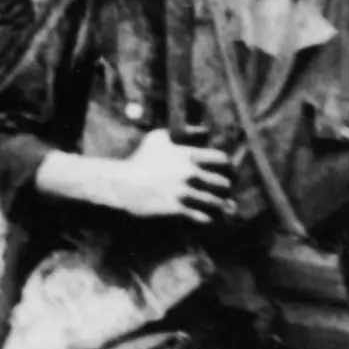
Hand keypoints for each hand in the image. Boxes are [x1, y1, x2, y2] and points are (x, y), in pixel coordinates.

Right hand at [101, 129, 236, 227]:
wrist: (121, 183)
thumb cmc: (140, 158)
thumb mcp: (158, 137)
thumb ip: (182, 131)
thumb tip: (204, 130)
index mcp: (189, 156)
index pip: (223, 160)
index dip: (227, 166)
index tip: (226, 170)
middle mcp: (191, 174)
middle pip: (224, 183)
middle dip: (225, 187)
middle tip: (224, 190)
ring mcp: (184, 192)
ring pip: (216, 202)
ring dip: (221, 205)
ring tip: (225, 207)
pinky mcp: (177, 208)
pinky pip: (202, 216)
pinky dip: (208, 218)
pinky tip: (209, 217)